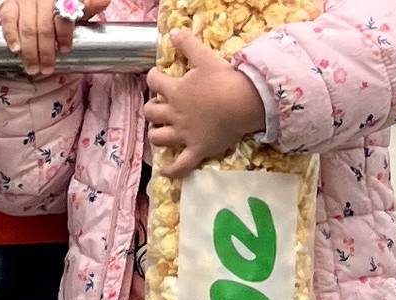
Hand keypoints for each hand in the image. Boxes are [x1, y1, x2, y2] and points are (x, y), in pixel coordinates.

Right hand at [0, 0, 106, 77]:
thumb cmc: (65, 2)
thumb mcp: (81, 1)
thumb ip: (91, 4)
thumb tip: (102, 3)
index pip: (63, 15)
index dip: (64, 33)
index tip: (65, 50)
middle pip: (43, 26)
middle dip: (45, 51)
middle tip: (47, 69)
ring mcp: (25, 0)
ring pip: (27, 27)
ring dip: (30, 51)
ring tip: (34, 68)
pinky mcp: (11, 4)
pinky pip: (9, 19)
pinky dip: (10, 35)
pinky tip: (15, 49)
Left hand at [145, 29, 261, 177]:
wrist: (243, 102)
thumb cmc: (225, 79)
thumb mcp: (205, 57)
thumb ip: (188, 44)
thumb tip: (174, 32)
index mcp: (175, 90)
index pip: (153, 81)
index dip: (153, 78)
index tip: (157, 77)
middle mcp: (175, 113)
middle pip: (151, 111)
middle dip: (152, 108)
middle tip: (160, 107)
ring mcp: (184, 134)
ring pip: (159, 137)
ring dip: (156, 135)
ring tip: (159, 132)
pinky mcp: (197, 150)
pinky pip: (180, 165)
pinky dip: (171, 170)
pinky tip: (165, 172)